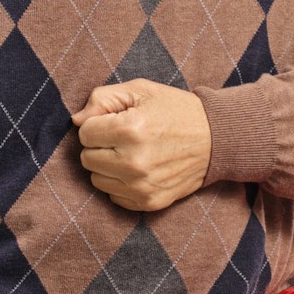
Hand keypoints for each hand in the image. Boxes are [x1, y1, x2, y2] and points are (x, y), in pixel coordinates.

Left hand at [72, 79, 211, 211]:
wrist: (216, 139)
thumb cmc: (176, 111)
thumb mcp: (141, 91)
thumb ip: (103, 99)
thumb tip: (76, 121)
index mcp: (129, 130)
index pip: (85, 133)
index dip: (99, 124)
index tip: (117, 122)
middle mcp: (133, 162)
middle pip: (88, 158)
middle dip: (101, 146)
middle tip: (124, 138)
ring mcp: (142, 186)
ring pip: (97, 180)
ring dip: (108, 167)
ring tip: (131, 154)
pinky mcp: (150, 202)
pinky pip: (114, 197)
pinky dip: (121, 184)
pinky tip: (140, 170)